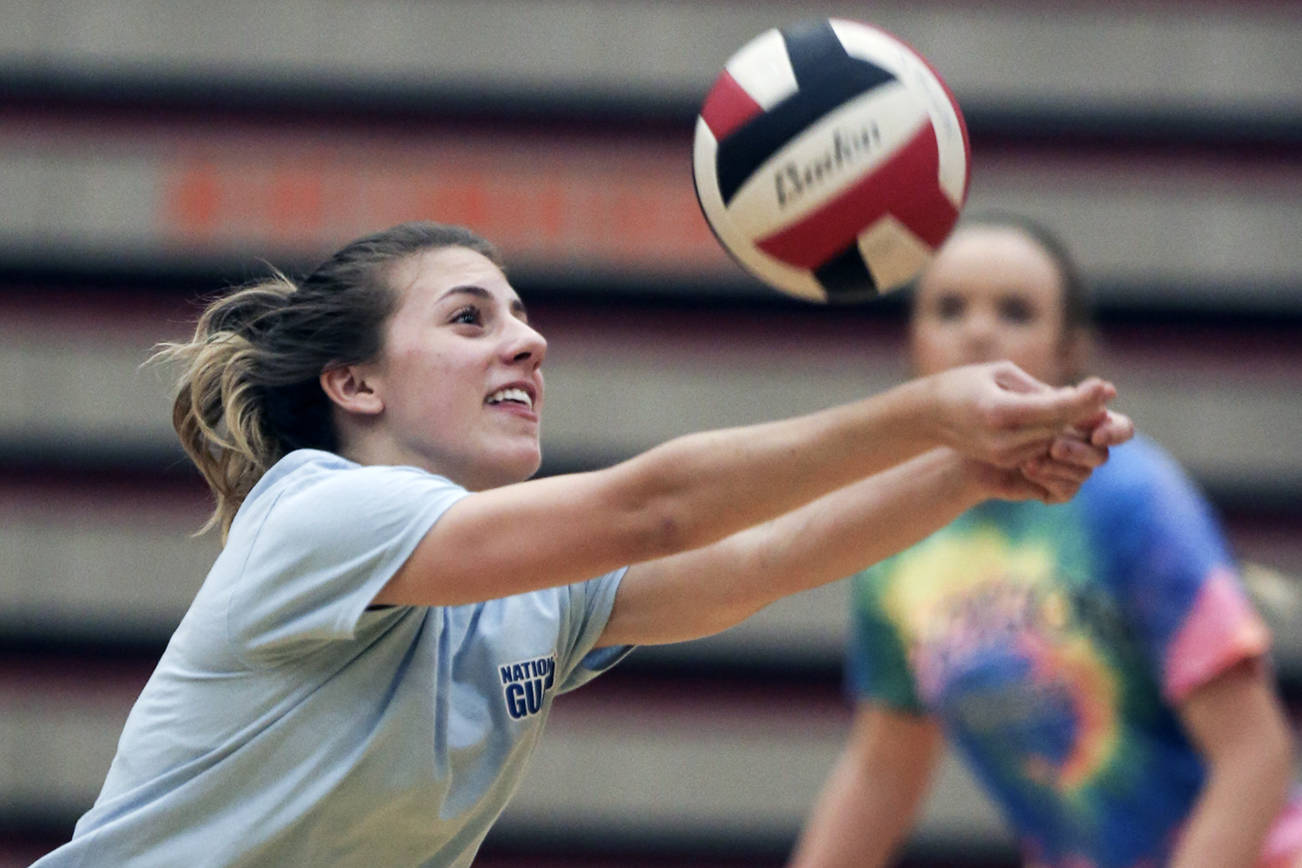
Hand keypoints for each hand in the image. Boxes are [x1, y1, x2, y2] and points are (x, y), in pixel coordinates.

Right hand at [928, 361, 1116, 467]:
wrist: (928, 415)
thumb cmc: (963, 383)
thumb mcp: (1000, 373)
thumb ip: (1038, 388)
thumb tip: (1076, 398)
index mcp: (998, 411)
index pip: (1054, 409)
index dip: (1085, 399)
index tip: (1106, 386)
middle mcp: (1001, 439)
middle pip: (1059, 428)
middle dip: (1084, 412)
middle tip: (1105, 392)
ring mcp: (1003, 454)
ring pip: (1054, 440)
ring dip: (1072, 424)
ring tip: (1088, 403)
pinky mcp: (1004, 461)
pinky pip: (1041, 447)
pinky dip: (1054, 432)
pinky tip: (1065, 418)